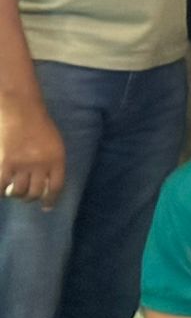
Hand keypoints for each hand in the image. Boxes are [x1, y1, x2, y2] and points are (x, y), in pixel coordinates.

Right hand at [0, 94, 64, 208]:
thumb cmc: (39, 125)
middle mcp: (41, 164)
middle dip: (30, 198)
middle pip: (35, 192)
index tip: (46, 207)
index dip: (50, 199)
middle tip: (25, 195)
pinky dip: (0, 191)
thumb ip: (51, 162)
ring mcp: (22, 164)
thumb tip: (45, 182)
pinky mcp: (5, 163)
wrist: (21, 110)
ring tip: (12, 190)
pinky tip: (0, 189)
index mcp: (57, 159)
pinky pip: (1, 186)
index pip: (55, 187)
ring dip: (15, 194)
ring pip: (18, 192)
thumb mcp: (53, 143)